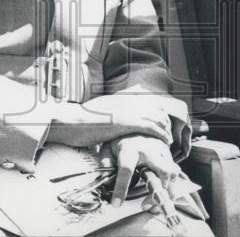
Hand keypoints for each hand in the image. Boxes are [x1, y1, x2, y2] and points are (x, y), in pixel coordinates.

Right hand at [45, 94, 172, 148]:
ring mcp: (126, 110)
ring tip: (169, 140)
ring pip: (156, 117)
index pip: (148, 104)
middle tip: (168, 135)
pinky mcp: (125, 122)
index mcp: (121, 99)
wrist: (70, 121)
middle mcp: (126, 102)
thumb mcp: (97, 114)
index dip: (157, 115)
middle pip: (156, 109)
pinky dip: (161, 134)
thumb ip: (109, 115)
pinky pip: (151, 126)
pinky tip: (165, 141)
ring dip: (166, 129)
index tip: (161, 126)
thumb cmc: (79, 122)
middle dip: (165, 122)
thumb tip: (111, 123)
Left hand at [103, 135, 180, 207]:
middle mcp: (148, 150)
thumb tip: (105, 182)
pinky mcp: (167, 152)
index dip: (121, 188)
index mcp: (129, 149)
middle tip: (149, 205)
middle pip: (162, 171)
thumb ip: (105, 164)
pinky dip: (171, 184)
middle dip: (159, 191)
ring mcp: (160, 150)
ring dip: (168, 190)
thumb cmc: (120, 138)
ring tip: (157, 202)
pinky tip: (163, 193)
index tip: (117, 204)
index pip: (126, 170)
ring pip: (172, 172)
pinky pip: (175, 170)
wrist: (135, 122)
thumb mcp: (107, 148)